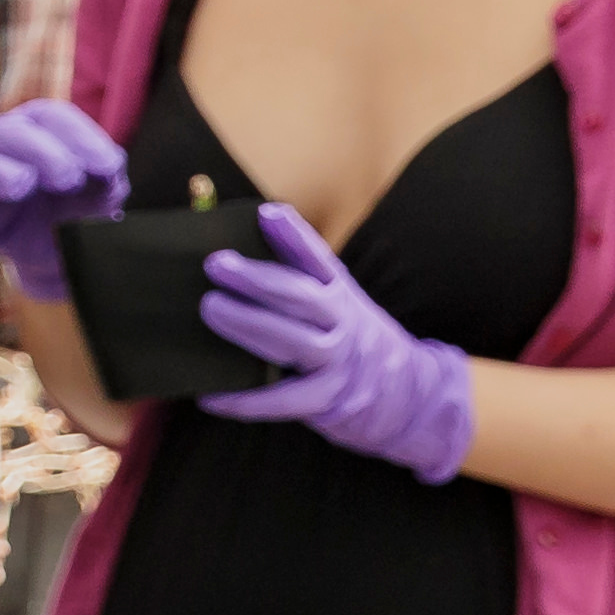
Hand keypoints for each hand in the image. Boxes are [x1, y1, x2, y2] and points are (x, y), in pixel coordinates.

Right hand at [0, 98, 128, 299]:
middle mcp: (3, 140)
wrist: (59, 249)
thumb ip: (107, 172)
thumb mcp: (104, 187)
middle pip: (10, 130)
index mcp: (39, 127)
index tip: (108, 167)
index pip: (51, 117)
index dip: (80, 137)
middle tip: (69, 180)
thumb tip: (107, 167)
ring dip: (0, 172)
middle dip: (42, 153)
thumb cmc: (80, 206)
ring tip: (23, 187)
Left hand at [195, 202, 477, 482]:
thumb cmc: (346, 337)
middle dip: (258, 279)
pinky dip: (244, 400)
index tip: (267, 214)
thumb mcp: (336, 301)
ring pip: (294, 342)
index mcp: (340, 292)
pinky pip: (283, 400)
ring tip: (210, 308)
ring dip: (249, 325)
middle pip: (302, 297)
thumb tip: (234, 250)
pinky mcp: (328, 401)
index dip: (294, 235)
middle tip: (215, 263)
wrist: (406, 393)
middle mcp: (343, 322)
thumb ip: (296, 278)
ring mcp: (338, 362)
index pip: (319, 259)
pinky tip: (208, 396)